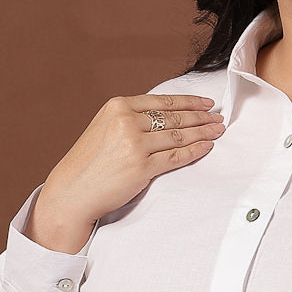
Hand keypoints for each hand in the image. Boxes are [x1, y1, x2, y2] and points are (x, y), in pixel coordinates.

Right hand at [28, 93, 224, 251]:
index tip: (206, 103)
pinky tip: (207, 147)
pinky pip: (176, 156)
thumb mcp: (105, 127)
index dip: (189, 102)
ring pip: (179, 136)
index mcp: (118, 107)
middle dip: (201, 117)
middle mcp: (126, 122)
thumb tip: (165, 116)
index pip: (163, 102)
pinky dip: (195, 151)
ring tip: (217, 131)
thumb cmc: (89, 162)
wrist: (72, 190)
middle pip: (174, 117)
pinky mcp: (141, 168)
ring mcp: (134, 145)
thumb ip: (130, 118)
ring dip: (203, 133)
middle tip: (218, 118)